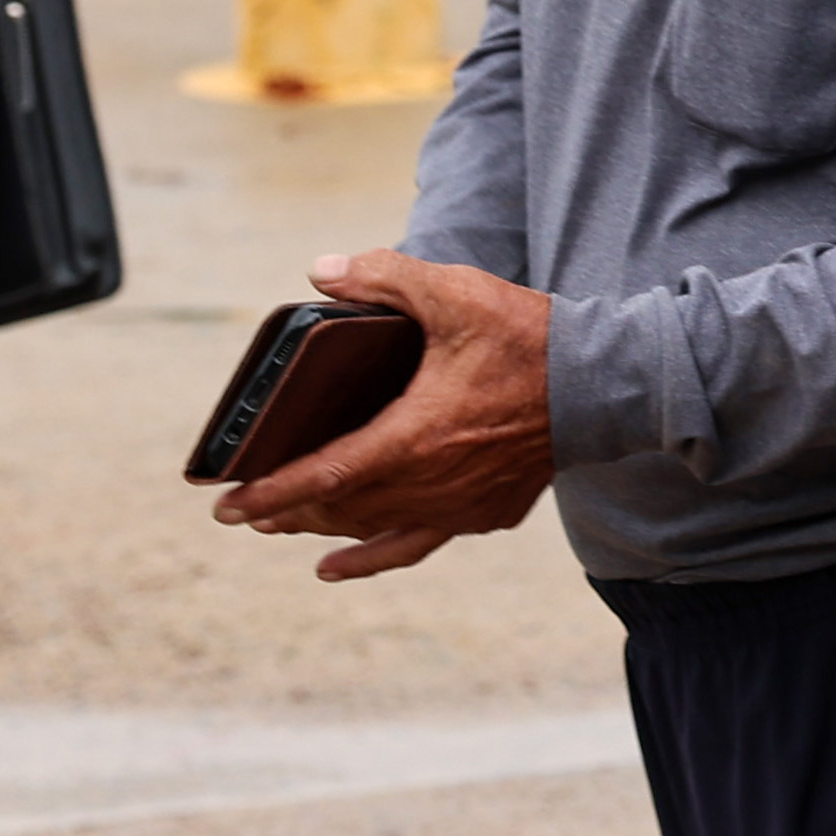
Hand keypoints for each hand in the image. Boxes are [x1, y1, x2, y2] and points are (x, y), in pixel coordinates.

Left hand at [218, 251, 557, 582]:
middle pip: (339, 509)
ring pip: (371, 530)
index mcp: (414, 437)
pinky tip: (342, 565)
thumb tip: (322, 271)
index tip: (225, 503)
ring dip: (322, 530)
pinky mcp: (486, 511)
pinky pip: (416, 544)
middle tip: (246, 509)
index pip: (323, 475)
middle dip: (286, 510)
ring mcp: (459, 504)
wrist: (610, 383)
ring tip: (285, 527)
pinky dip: (372, 558)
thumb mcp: (458, 292)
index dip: (269, 491)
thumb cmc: (532, 338)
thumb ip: (386, 276)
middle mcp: (431, 484)